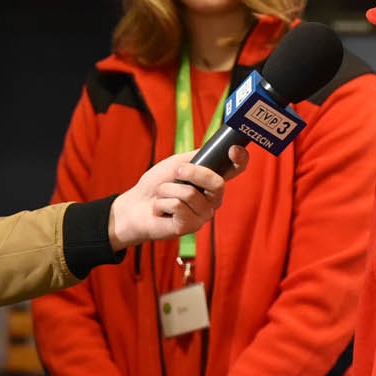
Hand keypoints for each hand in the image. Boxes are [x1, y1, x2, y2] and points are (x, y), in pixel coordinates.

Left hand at [107, 146, 246, 250]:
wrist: (135, 205)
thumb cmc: (155, 184)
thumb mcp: (176, 164)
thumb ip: (195, 158)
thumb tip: (212, 149)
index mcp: (212, 181)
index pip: (236, 170)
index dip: (240, 159)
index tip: (233, 149)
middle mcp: (212, 199)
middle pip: (217, 183)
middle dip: (193, 173)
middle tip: (177, 173)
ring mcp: (203, 215)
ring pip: (190, 194)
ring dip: (167, 190)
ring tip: (162, 196)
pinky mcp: (190, 227)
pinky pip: (177, 205)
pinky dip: (162, 203)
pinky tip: (160, 210)